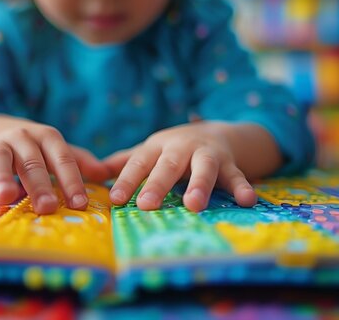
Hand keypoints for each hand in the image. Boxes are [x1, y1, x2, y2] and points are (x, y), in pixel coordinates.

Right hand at [0, 119, 110, 214]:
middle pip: (32, 162)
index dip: (71, 181)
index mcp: (47, 137)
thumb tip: (104, 174)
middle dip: (40, 185)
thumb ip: (78, 162)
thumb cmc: (35, 148)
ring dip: (3, 178)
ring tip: (5, 197)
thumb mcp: (56, 151)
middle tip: (47, 207)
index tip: (79, 204)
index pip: (62, 159)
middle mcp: (22, 138)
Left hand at [104, 122, 257, 211]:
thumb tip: (91, 172)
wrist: (216, 132)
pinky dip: (242, 187)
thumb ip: (124, 162)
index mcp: (158, 147)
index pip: (139, 163)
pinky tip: (248, 201)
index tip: (115, 200)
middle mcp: (181, 149)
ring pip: (203, 168)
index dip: (126, 181)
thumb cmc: (173, 150)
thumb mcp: (149, 151)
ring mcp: (207, 155)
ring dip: (199, 185)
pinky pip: (237, 176)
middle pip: (168, 166)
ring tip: (193, 205)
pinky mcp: (230, 164)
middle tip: (147, 205)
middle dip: (158, 184)